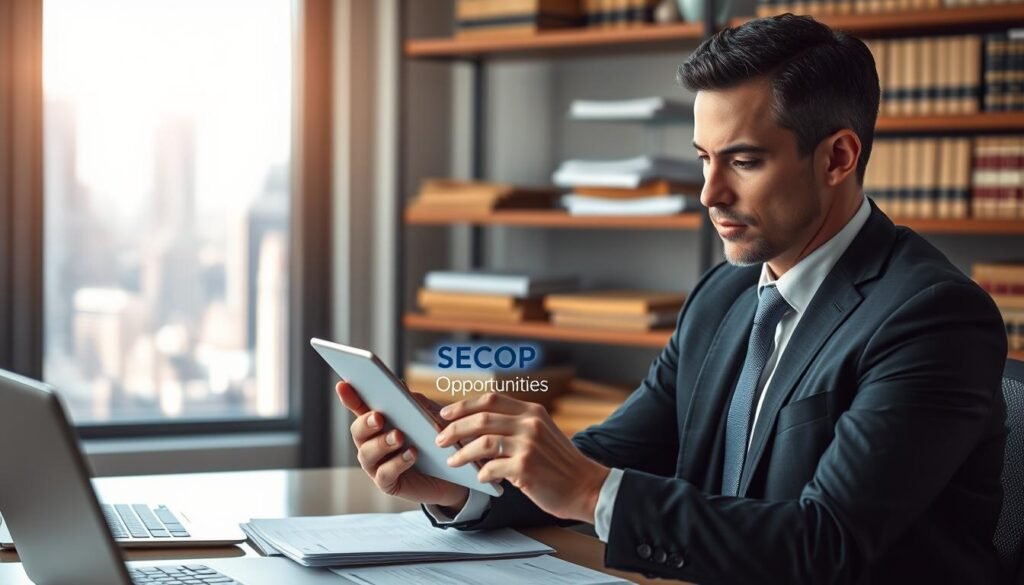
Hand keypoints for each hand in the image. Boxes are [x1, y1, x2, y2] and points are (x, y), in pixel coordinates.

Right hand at [336, 381, 468, 509]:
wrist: (452, 474)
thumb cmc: (435, 441)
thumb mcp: (429, 418)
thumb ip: (415, 404)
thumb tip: (401, 387)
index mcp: (378, 424)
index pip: (360, 408)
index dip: (350, 397)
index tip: (343, 385)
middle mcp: (371, 443)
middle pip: (358, 431)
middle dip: (366, 423)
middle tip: (379, 417)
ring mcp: (377, 465)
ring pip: (367, 453)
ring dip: (381, 443)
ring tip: (399, 437)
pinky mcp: (388, 484)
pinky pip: (384, 474)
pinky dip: (397, 463)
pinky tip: (412, 454)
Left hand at [436, 393, 609, 522]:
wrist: (586, 486)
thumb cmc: (560, 464)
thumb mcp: (542, 433)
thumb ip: (515, 426)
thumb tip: (476, 427)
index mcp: (532, 412)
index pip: (491, 399)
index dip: (464, 405)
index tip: (445, 413)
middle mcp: (530, 424)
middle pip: (481, 418)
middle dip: (454, 428)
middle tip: (440, 439)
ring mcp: (528, 445)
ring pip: (483, 441)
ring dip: (462, 452)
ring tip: (452, 461)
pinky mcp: (526, 467)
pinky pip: (491, 468)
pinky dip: (480, 473)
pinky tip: (478, 478)